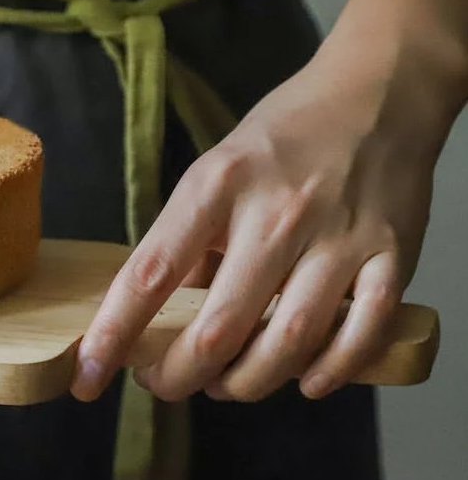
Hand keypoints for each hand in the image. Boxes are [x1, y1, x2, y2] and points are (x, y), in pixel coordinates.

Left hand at [71, 43, 457, 402]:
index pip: (149, 276)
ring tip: (225, 385)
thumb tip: (154, 322)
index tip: (87, 376)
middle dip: (180, 376)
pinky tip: (305, 381)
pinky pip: (361, 332)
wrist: (377, 94)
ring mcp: (338, 236)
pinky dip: (330, 371)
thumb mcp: (213, 176)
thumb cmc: (280, 143)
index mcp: (215, 188)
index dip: (113, 336)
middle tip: (166, 384)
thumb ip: (189, 246)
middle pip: (218, 328)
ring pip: (288, 341)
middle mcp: (275, 213)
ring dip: (247, 383)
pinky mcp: (392, 254)